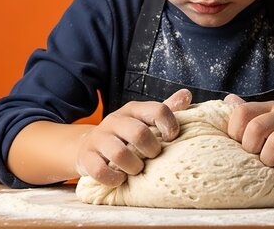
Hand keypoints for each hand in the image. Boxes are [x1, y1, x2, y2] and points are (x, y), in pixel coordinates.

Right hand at [76, 89, 191, 185]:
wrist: (88, 146)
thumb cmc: (125, 135)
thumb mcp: (144, 119)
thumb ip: (166, 109)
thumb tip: (187, 95)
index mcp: (133, 110)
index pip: (158, 110)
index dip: (169, 126)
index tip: (171, 138)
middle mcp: (115, 120)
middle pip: (139, 133)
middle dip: (151, 150)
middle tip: (153, 157)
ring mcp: (99, 138)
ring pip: (119, 154)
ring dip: (134, 166)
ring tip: (136, 170)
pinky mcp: (87, 157)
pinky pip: (100, 170)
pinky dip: (113, 178)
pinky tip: (120, 178)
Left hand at [223, 94, 273, 179]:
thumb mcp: (270, 123)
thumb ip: (250, 114)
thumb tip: (228, 100)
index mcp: (269, 108)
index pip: (242, 111)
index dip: (235, 131)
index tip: (239, 146)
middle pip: (257, 127)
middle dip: (251, 147)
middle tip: (255, 157)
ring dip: (269, 158)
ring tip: (271, 166)